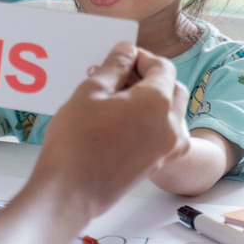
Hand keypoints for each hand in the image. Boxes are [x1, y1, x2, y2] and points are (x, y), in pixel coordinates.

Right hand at [37, 43, 189, 218]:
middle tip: (119, 77)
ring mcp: (167, 148)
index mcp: (157, 102)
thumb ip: (114, 67)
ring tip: (118, 100)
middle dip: (150, 78)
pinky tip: (122, 122)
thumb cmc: (76, 142)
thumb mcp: (90, 92)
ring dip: (153, 100)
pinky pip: (164, 134)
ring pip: (171, 112)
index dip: (141, 58)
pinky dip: (151, 122)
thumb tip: (125, 52)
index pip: (162, 67)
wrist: (71, 191)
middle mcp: (170, 125)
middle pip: (172, 88)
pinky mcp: (158, 164)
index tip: (122, 58)